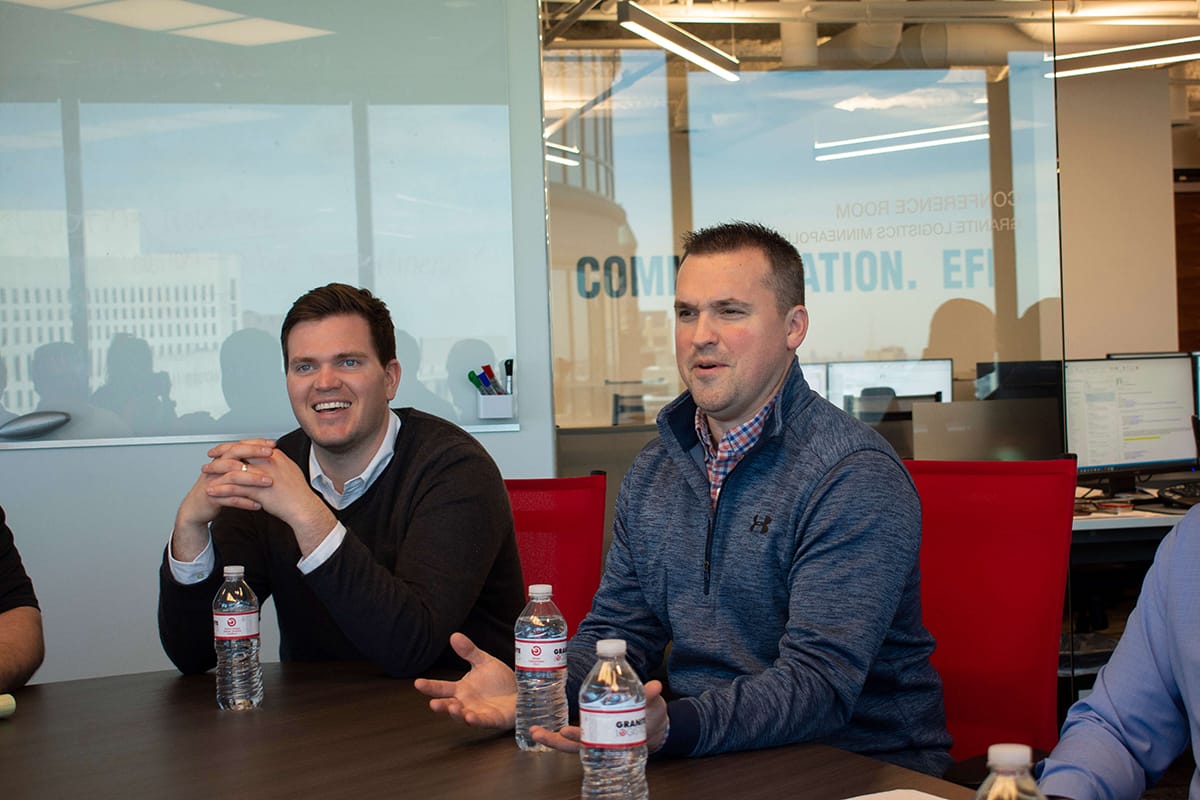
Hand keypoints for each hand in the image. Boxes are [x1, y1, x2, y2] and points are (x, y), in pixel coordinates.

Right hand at [171, 439, 276, 561]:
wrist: (196, 508)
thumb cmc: (217, 489)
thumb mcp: (229, 473)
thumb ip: (242, 464)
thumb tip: (263, 457)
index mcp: (222, 460)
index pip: (239, 445)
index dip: (255, 443)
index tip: (272, 443)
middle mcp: (216, 468)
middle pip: (234, 455)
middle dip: (254, 453)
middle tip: (271, 454)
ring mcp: (213, 482)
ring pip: (233, 477)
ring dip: (252, 479)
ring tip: (269, 482)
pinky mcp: (211, 497)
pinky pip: (230, 499)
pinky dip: (245, 502)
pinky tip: (258, 505)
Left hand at [204, 443, 336, 555]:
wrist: (304, 508)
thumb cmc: (298, 493)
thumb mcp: (289, 470)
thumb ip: (276, 462)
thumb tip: (269, 456)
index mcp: (275, 455)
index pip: (249, 444)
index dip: (233, 445)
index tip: (222, 448)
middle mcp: (268, 462)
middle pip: (238, 453)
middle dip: (220, 454)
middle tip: (209, 458)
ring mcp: (263, 475)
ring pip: (233, 469)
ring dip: (216, 471)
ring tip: (205, 474)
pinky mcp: (258, 490)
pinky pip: (234, 487)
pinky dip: (220, 488)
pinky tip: (211, 490)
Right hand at [414, 633, 516, 728]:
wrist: (521, 690)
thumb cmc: (500, 680)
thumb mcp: (483, 662)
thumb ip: (469, 651)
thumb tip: (454, 636)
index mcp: (461, 689)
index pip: (442, 688)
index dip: (430, 686)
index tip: (418, 683)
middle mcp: (466, 703)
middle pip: (449, 705)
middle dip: (441, 706)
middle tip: (433, 703)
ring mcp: (478, 712)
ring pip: (463, 716)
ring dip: (457, 714)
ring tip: (453, 707)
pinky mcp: (492, 720)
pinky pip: (482, 721)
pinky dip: (475, 720)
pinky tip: (470, 716)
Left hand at [529, 679, 666, 753]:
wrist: (654, 721)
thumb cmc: (652, 717)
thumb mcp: (653, 708)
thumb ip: (650, 698)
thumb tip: (655, 686)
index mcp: (612, 738)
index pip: (590, 741)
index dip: (576, 737)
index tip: (564, 732)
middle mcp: (599, 738)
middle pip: (572, 743)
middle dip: (553, 739)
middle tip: (536, 732)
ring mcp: (593, 732)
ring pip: (569, 739)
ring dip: (551, 736)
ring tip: (533, 729)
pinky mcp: (592, 724)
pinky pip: (573, 728)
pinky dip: (559, 727)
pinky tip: (544, 719)